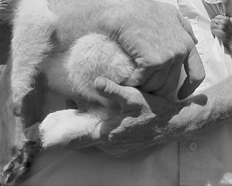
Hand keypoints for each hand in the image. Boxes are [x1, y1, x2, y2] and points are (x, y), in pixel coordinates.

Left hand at [71, 77, 186, 155]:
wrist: (172, 123)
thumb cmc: (152, 108)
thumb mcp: (132, 95)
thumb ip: (112, 90)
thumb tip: (96, 82)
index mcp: (109, 134)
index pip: (78, 138)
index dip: (66, 128)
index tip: (58, 115)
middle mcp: (110, 145)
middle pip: (82, 138)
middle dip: (73, 122)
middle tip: (69, 103)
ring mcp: (116, 148)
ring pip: (91, 140)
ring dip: (83, 125)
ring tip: (77, 104)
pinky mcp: (122, 147)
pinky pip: (101, 140)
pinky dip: (94, 128)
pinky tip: (94, 113)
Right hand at [99, 0, 204, 98]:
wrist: (122, 8)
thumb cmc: (140, 8)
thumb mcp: (167, 12)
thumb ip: (183, 26)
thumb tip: (194, 40)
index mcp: (186, 42)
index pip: (197, 73)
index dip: (189, 87)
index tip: (179, 95)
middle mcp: (180, 51)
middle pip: (172, 82)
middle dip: (160, 90)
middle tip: (147, 91)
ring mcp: (167, 56)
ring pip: (157, 84)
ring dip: (145, 88)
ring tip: (134, 87)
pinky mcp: (151, 61)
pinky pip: (142, 80)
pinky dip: (133, 83)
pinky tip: (125, 81)